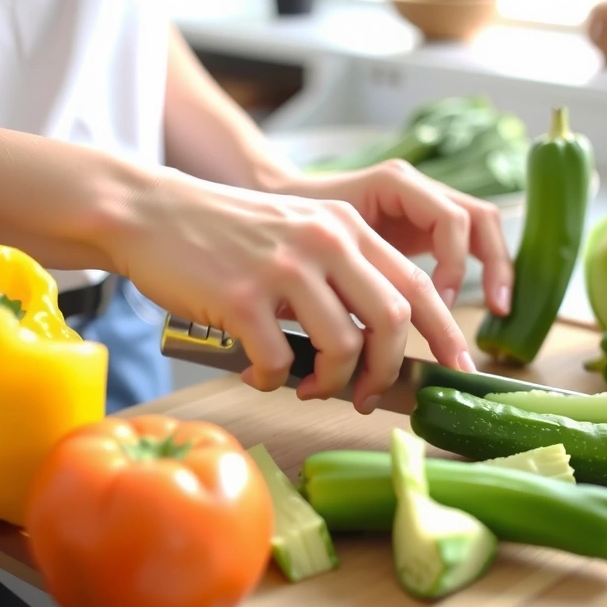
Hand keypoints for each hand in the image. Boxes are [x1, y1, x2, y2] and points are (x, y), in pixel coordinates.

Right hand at [112, 170, 475, 413]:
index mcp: (346, 226)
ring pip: (342, 346)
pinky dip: (271, 380)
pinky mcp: (241, 297)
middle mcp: (325, 240)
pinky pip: (277, 361)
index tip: (455, 369)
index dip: (444, 333)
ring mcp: (284, 267)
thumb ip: (341, 274)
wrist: (151, 212)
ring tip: (307, 386)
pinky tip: (256, 372)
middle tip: (367, 395)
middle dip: (387, 371)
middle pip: (393, 321)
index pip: (418, 284)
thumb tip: (375, 347)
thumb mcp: (297, 233)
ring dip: (330, 382)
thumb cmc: (226, 233)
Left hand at [286, 160, 513, 314]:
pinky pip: (468, 243)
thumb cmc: (293, 224)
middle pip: (480, 218)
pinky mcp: (426, 225)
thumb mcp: (320, 245)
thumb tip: (375, 330)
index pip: (449, 219)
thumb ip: (354, 273)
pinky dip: (479, 270)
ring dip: (497, 267)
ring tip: (499, 310)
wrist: (280, 202)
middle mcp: (418, 188)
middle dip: (495, 265)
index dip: (453, 263)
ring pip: (483, 228)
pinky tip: (478, 305)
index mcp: (394, 183)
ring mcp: (426, 203)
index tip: (440, 301)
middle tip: (496, 309)